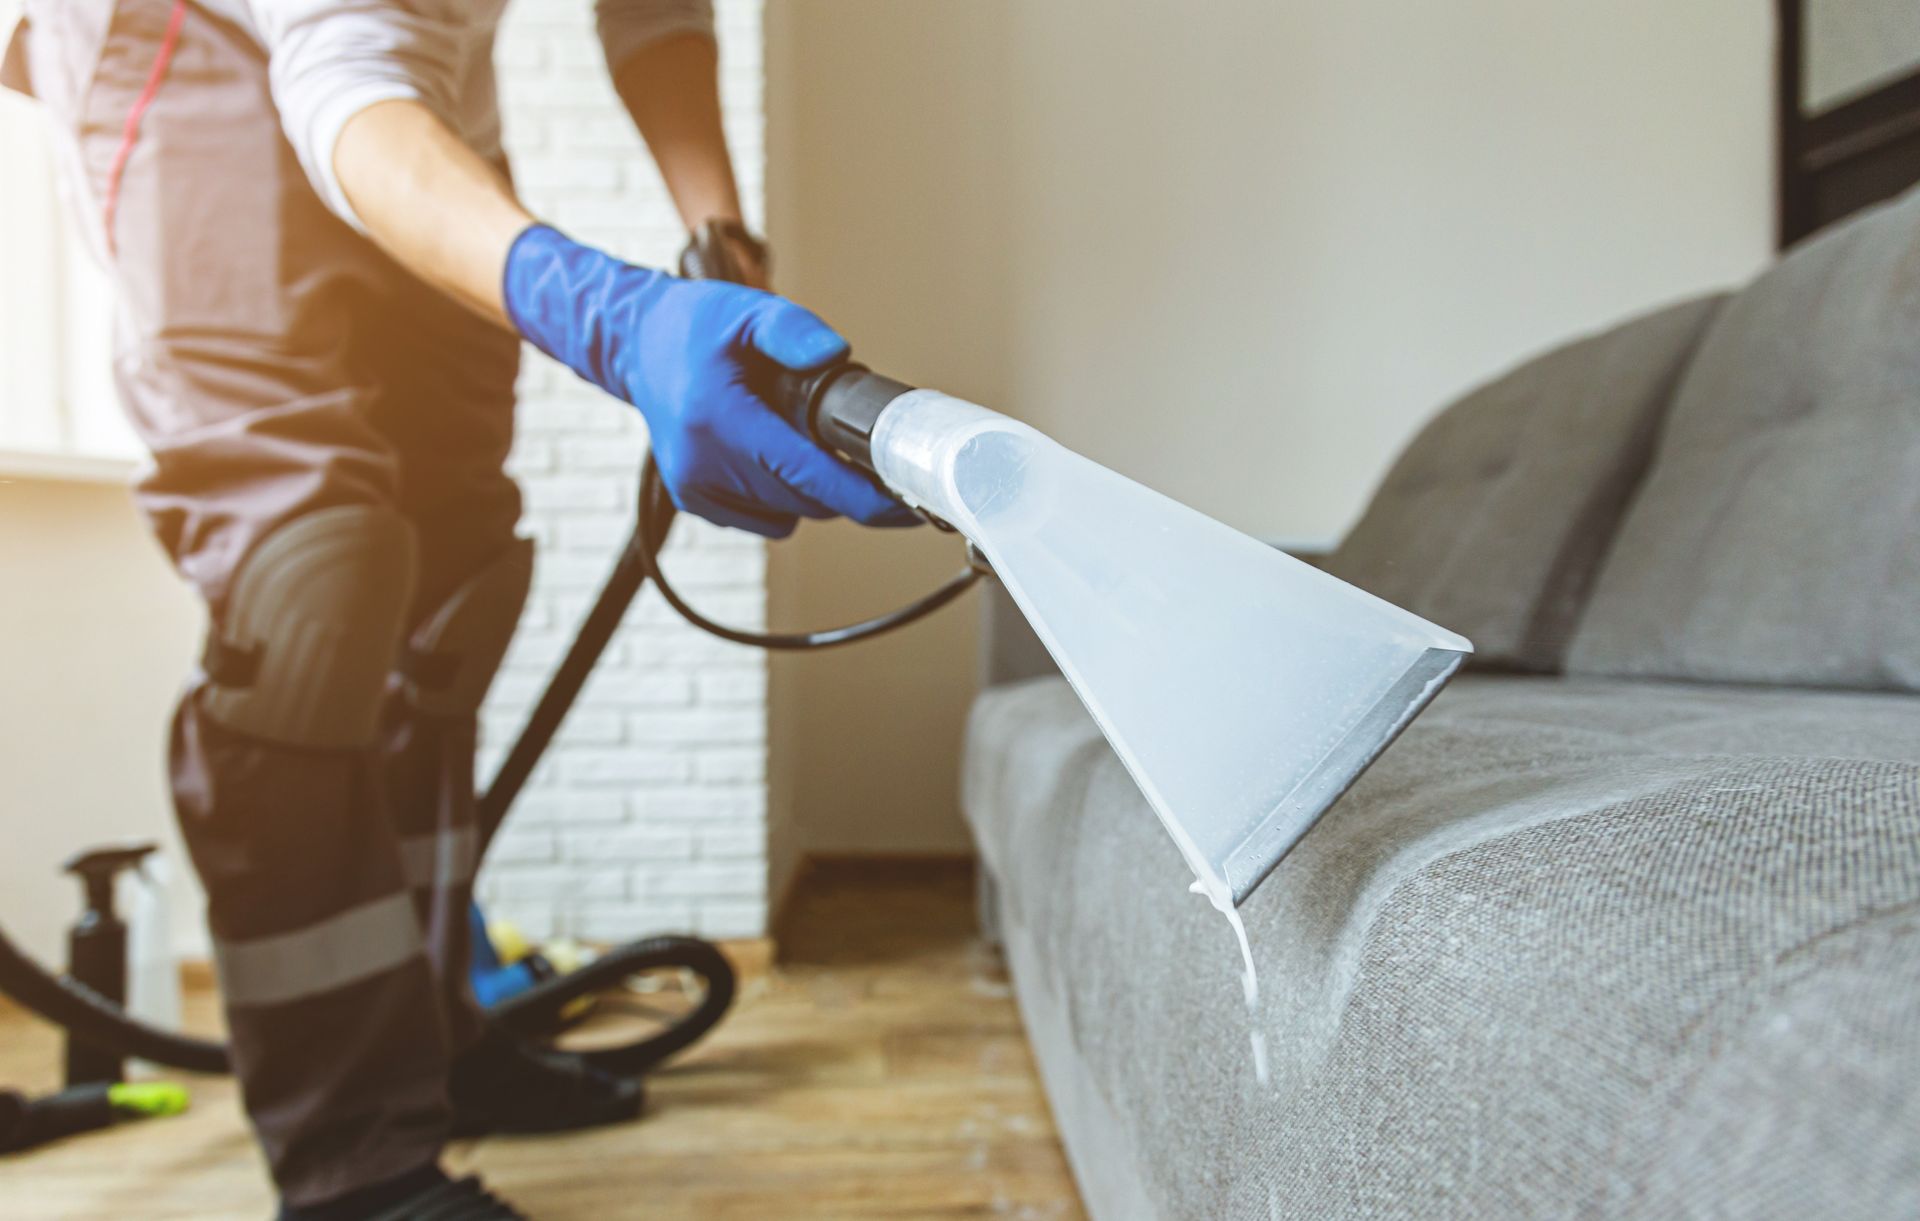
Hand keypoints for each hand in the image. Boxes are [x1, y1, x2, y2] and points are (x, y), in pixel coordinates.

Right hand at [503, 225, 916, 536]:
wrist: (637, 344)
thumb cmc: (695, 326)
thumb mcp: (749, 310)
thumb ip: (794, 330)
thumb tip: (837, 353)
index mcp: (718, 419)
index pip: (807, 475)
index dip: (864, 497)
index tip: (907, 506)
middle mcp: (701, 464)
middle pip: (806, 501)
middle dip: (844, 482)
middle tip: (859, 444)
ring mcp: (694, 488)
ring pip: (790, 515)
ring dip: (811, 488)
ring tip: (798, 435)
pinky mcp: (693, 500)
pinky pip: (765, 519)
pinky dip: (782, 495)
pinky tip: (770, 453)